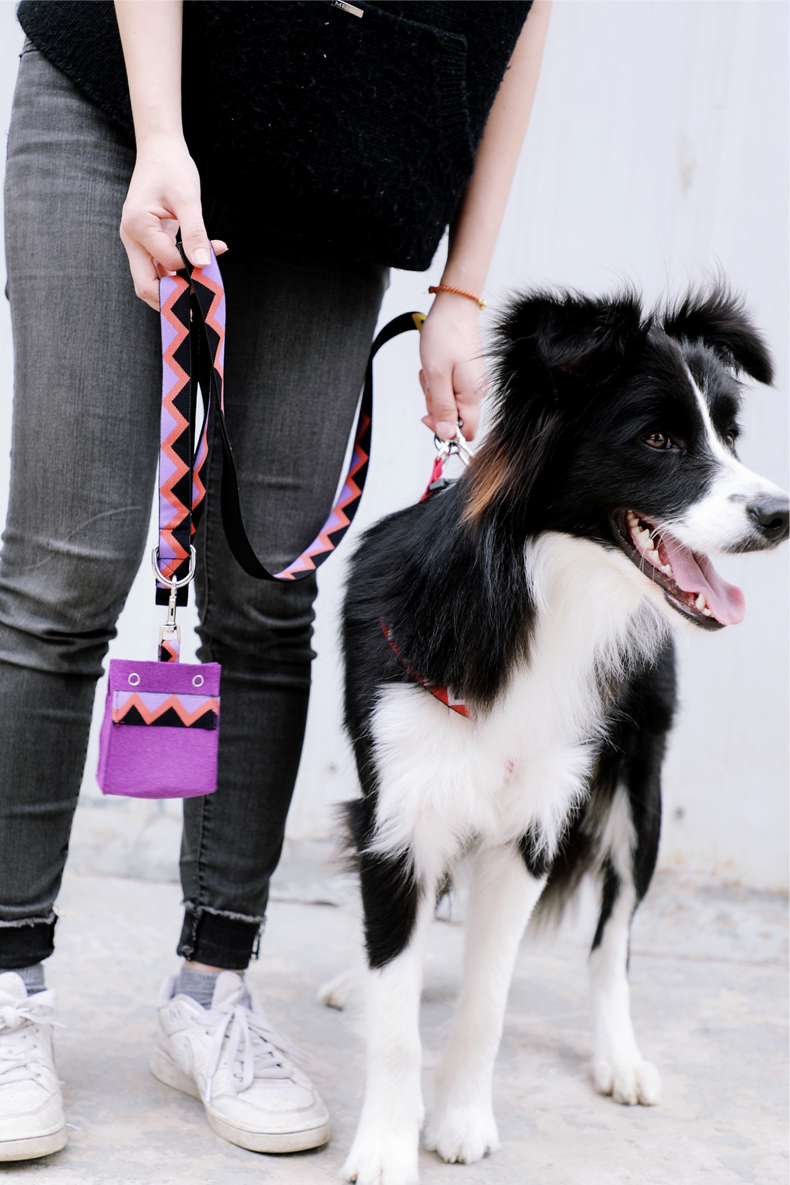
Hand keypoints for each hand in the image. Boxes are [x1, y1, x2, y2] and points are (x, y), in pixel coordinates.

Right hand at [119, 132, 227, 309]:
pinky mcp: (147, 242)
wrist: (160, 150)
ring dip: (177, 287)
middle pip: (146, 285)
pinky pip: (160, 267)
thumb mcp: (187, 198)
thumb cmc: (172, 169)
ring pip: (152, 280)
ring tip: (203, 286)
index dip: (192, 268)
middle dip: (172, 299)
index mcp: (138, 226)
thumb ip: (195, 232)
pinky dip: (178, 272)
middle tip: (199, 305)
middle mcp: (132, 237)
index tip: (215, 260)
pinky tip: (200, 264)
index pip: (166, 263)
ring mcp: (137, 242)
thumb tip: (204, 263)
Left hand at [418, 293, 487, 440]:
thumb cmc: (445, 335)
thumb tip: (447, 435)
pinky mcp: (465, 376)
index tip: (429, 416)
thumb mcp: (436, 376)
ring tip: (433, 368)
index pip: (465, 432)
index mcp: (473, 395)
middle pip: (452, 418)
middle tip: (430, 381)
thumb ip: (442, 408)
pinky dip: (436, 381)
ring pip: (446, 403)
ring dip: (433, 390)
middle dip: (434, 403)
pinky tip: (436, 365)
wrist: (453, 308)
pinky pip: (447, 389)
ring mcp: (471, 384)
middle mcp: (476, 392)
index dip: (445, 430)